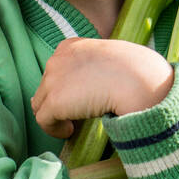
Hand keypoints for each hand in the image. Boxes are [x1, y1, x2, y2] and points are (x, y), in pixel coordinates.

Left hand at [30, 38, 174, 138]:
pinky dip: (55, 130)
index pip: (56, 70)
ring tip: (73, 125)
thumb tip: (89, 89)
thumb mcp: (109, 61)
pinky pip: (44, 121)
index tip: (78, 98)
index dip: (64, 87)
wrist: (137, 79)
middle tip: (78, 114)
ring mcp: (53, 80)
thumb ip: (93, 70)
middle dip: (59, 101)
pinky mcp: (54, 101)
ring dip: (55, 116)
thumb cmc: (135, 70)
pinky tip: (71, 132)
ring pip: (41, 104)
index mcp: (70, 46)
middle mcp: (57, 59)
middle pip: (45, 87)